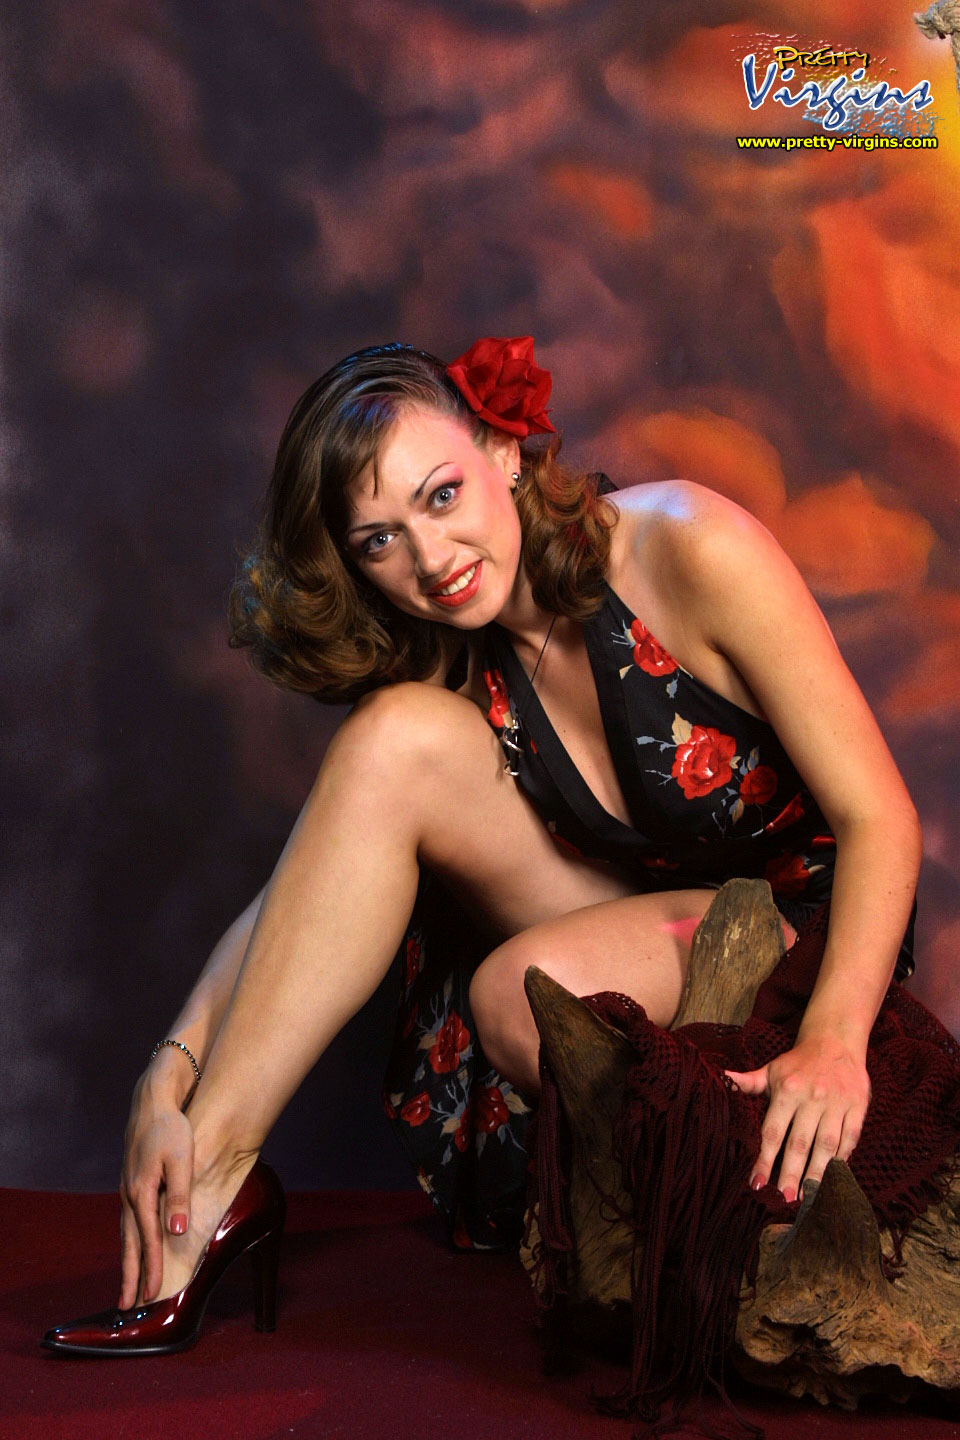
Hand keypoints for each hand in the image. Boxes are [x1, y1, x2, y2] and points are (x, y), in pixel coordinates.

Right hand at [118, 1071, 195, 1308]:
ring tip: (127, 1285)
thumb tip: (175, 1232)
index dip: (152, 1268)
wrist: (152, 1102)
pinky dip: (129, 1240)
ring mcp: (126, 1189)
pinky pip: (128, 1220)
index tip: (153, 1294)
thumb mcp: (181, 1160)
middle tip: (125, 1307)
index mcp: (141, 1192)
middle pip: (129, 1244)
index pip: (147, 1240)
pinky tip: (132, 1247)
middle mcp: (129, 1195)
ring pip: (125, 1233)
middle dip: (129, 1276)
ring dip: (127, 1260)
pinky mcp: (130, 1183)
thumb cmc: (170, 1128)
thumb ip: (179, 1197)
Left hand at [725, 1032, 870, 1202]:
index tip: (757, 1183)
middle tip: (786, 1198)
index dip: (765, 1159)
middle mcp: (812, 1097)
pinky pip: (850, 1137)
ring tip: (809, 1196)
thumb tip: (722, 1078)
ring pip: (827, 1144)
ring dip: (818, 1172)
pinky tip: (834, 1176)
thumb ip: (748, 1082)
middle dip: (792, 1173)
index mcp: (787, 1090)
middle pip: (800, 1142)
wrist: (835, 1040)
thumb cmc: (798, 1062)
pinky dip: (843, 1158)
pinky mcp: (858, 1105)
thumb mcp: (772, 1070)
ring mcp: (837, 1102)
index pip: (773, 1131)